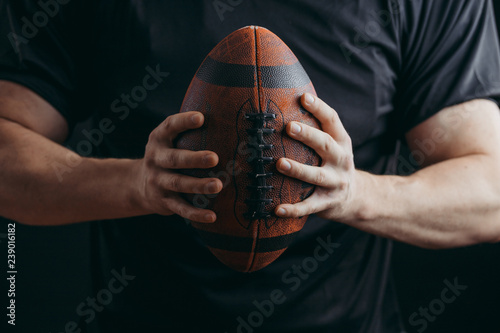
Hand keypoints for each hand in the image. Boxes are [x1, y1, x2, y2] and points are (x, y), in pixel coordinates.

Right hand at [133, 111, 222, 222]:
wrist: (136, 185)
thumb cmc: (167, 155)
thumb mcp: (169, 140)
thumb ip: (188, 131)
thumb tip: (226, 115)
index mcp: (159, 139)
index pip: (169, 126)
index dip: (183, 121)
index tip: (201, 117)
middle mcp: (155, 159)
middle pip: (174, 159)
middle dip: (194, 159)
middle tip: (214, 157)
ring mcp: (158, 181)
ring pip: (178, 184)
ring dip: (198, 185)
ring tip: (218, 185)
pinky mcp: (163, 201)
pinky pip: (180, 208)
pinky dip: (196, 213)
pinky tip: (212, 216)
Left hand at [275, 93, 357, 220]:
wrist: (356, 198)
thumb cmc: (334, 164)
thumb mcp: (334, 145)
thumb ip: (317, 129)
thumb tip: (286, 102)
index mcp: (341, 142)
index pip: (332, 120)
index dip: (319, 108)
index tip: (303, 97)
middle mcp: (341, 160)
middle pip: (325, 145)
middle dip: (308, 135)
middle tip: (289, 127)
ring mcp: (335, 183)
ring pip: (316, 176)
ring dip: (298, 170)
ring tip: (279, 164)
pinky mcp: (327, 203)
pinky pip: (310, 206)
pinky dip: (294, 209)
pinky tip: (277, 209)